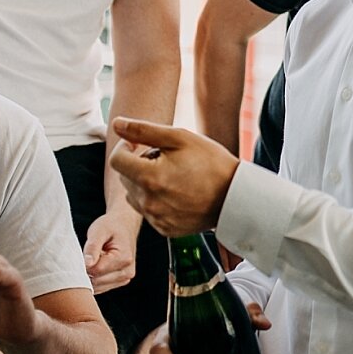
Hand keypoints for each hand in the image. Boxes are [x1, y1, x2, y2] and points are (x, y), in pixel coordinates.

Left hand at [82, 206, 140, 294]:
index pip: (97, 271)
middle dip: (86, 272)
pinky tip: (94, 266)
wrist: (124, 225)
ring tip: (91, 260)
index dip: (84, 265)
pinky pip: (101, 287)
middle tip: (83, 257)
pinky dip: (94, 279)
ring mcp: (125, 278)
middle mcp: (127, 271)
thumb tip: (87, 265)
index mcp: (124, 258)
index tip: (79, 255)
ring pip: (98, 287)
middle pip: (97, 281)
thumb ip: (92, 247)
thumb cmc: (111, 226)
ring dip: (90, 276)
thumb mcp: (99, 230)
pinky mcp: (120, 281)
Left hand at [107, 118, 239, 237]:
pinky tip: (177, 193)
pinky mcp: (165, 229)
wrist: (236, 197)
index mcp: (150, 178)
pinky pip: (148, 212)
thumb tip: (116, 123)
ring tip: (171, 177)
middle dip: (137, 165)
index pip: (116, 160)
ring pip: (134, 196)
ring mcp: (157, 219)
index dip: (124, 147)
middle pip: (124, 178)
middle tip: (165, 159)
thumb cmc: (211, 162)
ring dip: (144, 183)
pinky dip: (155, 200)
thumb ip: (143, 130)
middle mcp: (149, 202)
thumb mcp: (180, 138)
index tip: (138, 144)